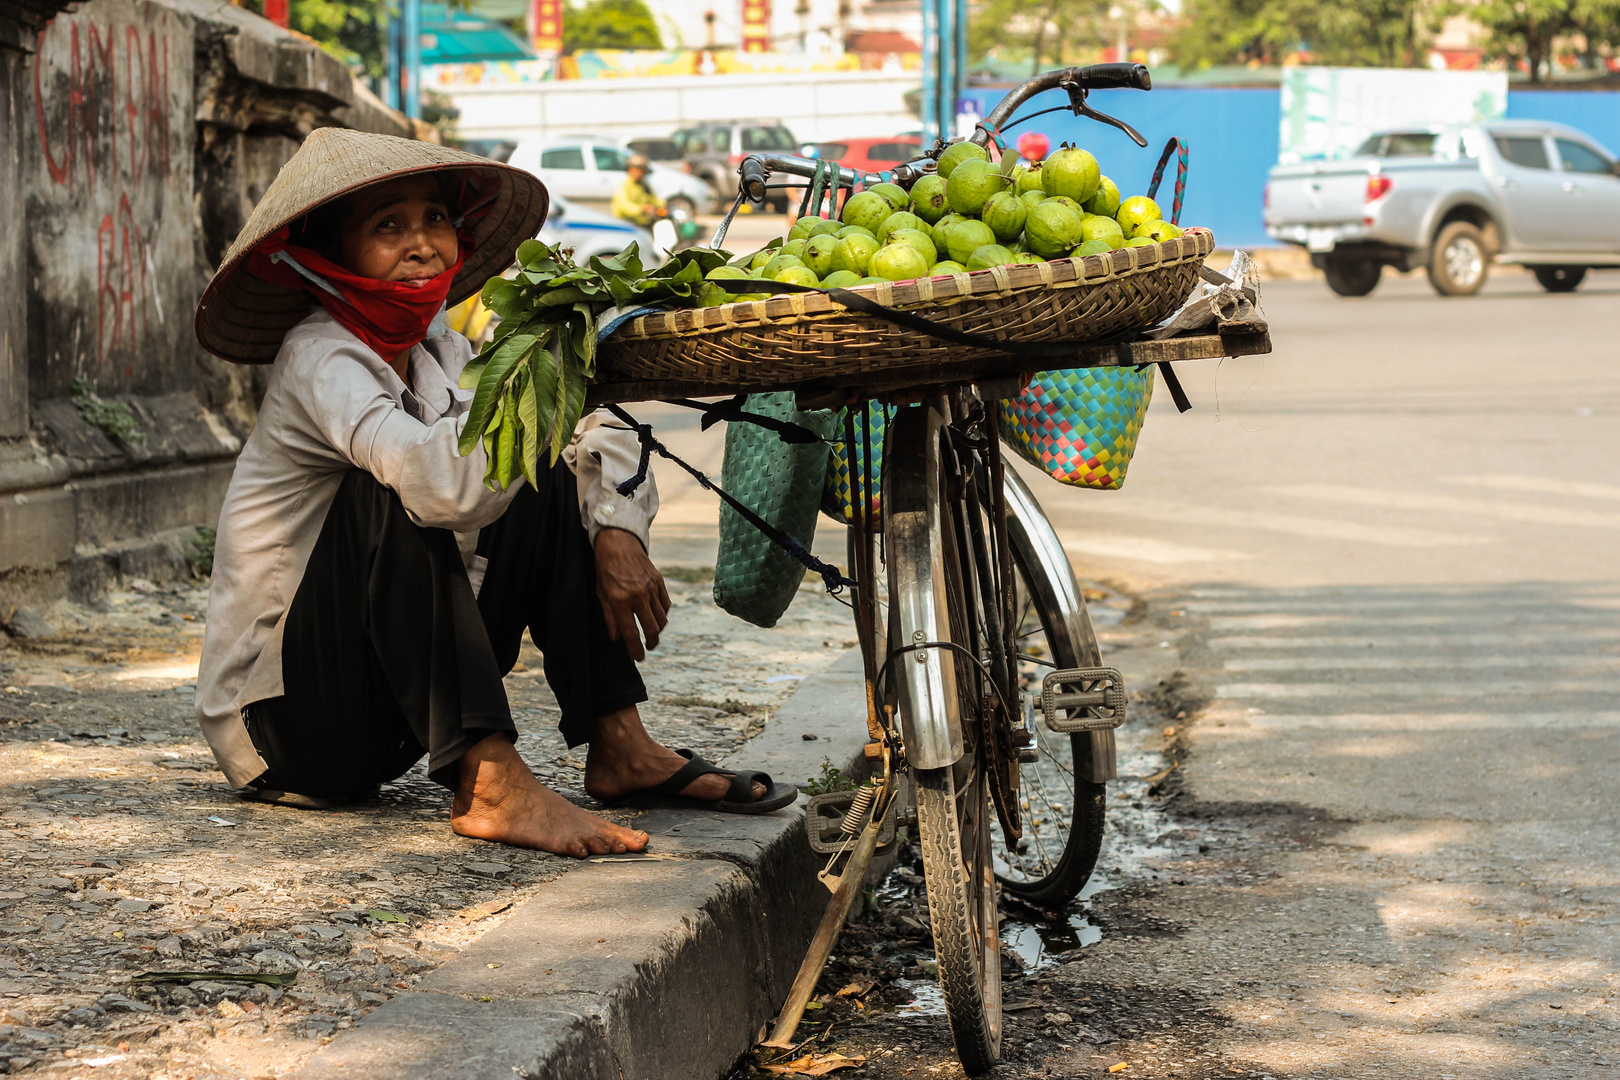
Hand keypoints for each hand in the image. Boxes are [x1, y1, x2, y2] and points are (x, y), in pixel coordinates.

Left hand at [594, 527, 669, 661]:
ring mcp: (651, 588)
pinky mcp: (659, 582)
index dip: (635, 649)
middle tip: (648, 648)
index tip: (639, 658)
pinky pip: (666, 604)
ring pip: (662, 618)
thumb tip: (617, 638)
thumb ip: (610, 617)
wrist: (619, 544)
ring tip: (652, 633)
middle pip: (652, 628)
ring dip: (658, 630)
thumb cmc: (606, 570)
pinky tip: (656, 616)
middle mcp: (638, 595)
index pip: (631, 632)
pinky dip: (663, 614)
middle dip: (651, 642)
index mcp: (620, 600)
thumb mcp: (602, 594)